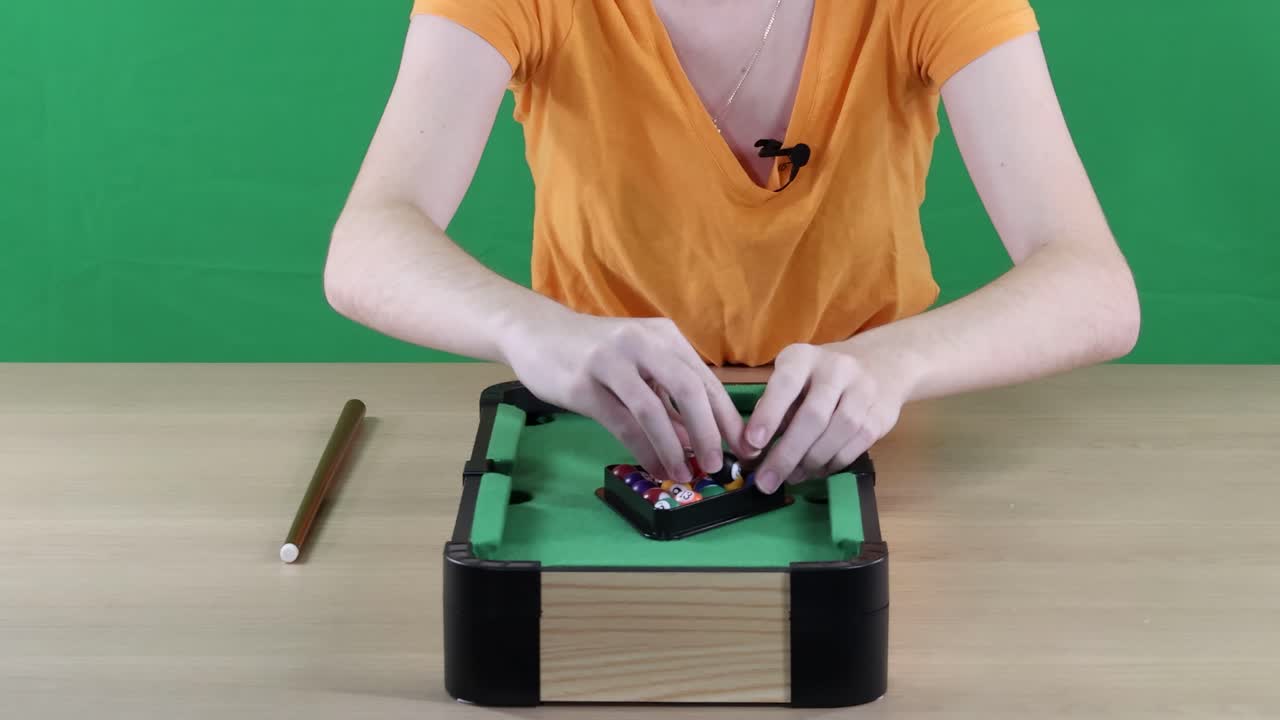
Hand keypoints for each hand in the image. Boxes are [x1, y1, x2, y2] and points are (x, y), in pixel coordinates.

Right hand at [502, 309, 748, 483]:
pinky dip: (643, 449)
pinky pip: (621, 423)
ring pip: (653, 410)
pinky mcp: (583, 384)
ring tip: (682, 473)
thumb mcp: (639, 365)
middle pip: (689, 391)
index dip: (728, 418)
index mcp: (664, 336)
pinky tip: (653, 466)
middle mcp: (642, 343)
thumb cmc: (594, 351)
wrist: (536, 332)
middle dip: (709, 433)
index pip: (706, 380)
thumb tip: (700, 440)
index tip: (745, 448)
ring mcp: (611, 362)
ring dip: (673, 448)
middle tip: (716, 465)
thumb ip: (669, 397)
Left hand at [744, 343, 907, 493]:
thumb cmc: (819, 377)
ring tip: (792, 477)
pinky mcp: (881, 414)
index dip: (768, 415)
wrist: (879, 364)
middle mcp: (837, 368)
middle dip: (787, 454)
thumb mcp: (791, 378)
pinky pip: (857, 445)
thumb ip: (774, 406)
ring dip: (811, 462)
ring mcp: (864, 390)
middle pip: (813, 416)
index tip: (752, 444)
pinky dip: (834, 463)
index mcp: (805, 357)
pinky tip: (818, 470)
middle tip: (767, 482)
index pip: (785, 384)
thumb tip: (754, 448)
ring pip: (838, 433)